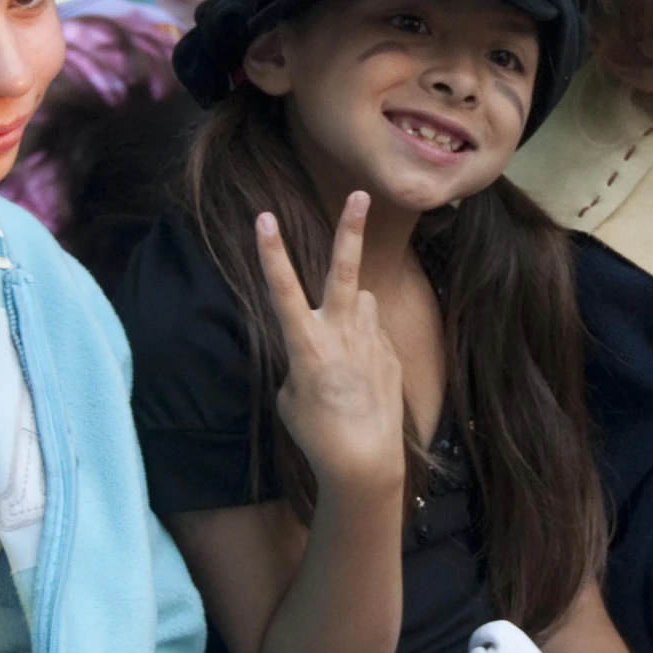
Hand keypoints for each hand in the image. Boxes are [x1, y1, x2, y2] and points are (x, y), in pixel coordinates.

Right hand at [255, 193, 404, 491]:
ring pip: (358, 303)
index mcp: (306, 345)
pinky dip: (363, 345)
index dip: (270, 252)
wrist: (365, 459)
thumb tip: (324, 336)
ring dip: (350, 314)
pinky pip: (371, 333)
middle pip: (343, 271)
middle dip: (349, 230)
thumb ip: (306, 354)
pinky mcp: (390, 351)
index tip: (262, 218)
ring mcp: (369, 340)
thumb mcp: (292, 394)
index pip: (282, 290)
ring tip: (345, 357)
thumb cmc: (317, 432)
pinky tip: (361, 378)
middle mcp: (340, 334)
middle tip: (359, 193)